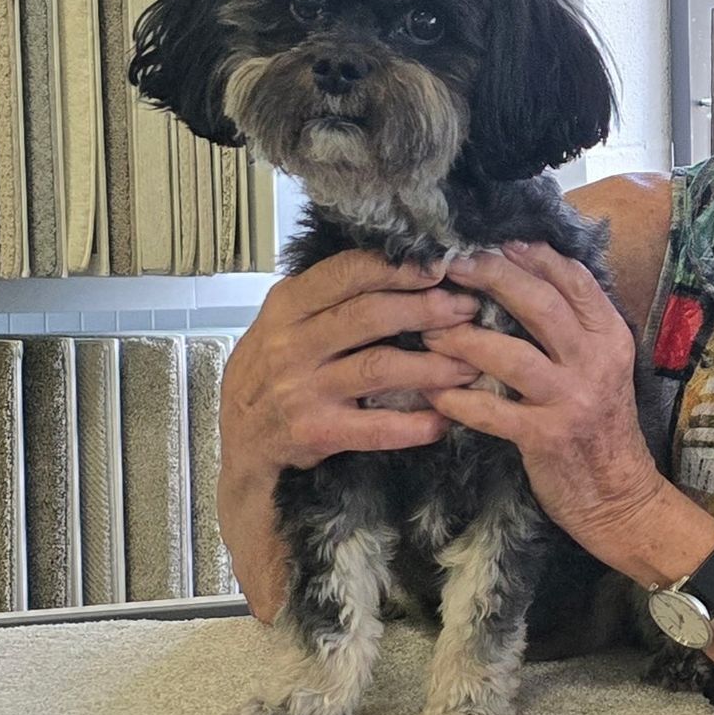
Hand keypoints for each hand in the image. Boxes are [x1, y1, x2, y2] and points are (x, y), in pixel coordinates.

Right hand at [217, 250, 485, 617]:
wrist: (241, 453)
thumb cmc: (274, 376)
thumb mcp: (285, 326)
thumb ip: (328, 296)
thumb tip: (400, 260)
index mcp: (286, 306)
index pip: (347, 272)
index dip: (399, 267)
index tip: (444, 265)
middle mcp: (289, 344)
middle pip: (371, 314)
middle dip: (429, 309)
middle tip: (471, 309)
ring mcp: (299, 390)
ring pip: (380, 367)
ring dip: (434, 365)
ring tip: (472, 365)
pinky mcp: (312, 433)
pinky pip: (374, 427)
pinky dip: (413, 424)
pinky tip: (444, 421)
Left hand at [428, 243, 674, 571]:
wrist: (620, 498)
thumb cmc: (598, 426)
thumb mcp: (598, 366)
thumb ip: (570, 327)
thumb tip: (520, 275)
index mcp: (609, 335)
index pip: (571, 277)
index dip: (528, 253)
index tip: (488, 239)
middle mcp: (596, 360)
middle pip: (539, 303)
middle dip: (489, 276)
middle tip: (447, 264)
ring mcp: (573, 398)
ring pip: (511, 354)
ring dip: (463, 338)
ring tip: (428, 329)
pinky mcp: (548, 437)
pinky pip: (493, 412)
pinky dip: (459, 401)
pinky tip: (434, 395)